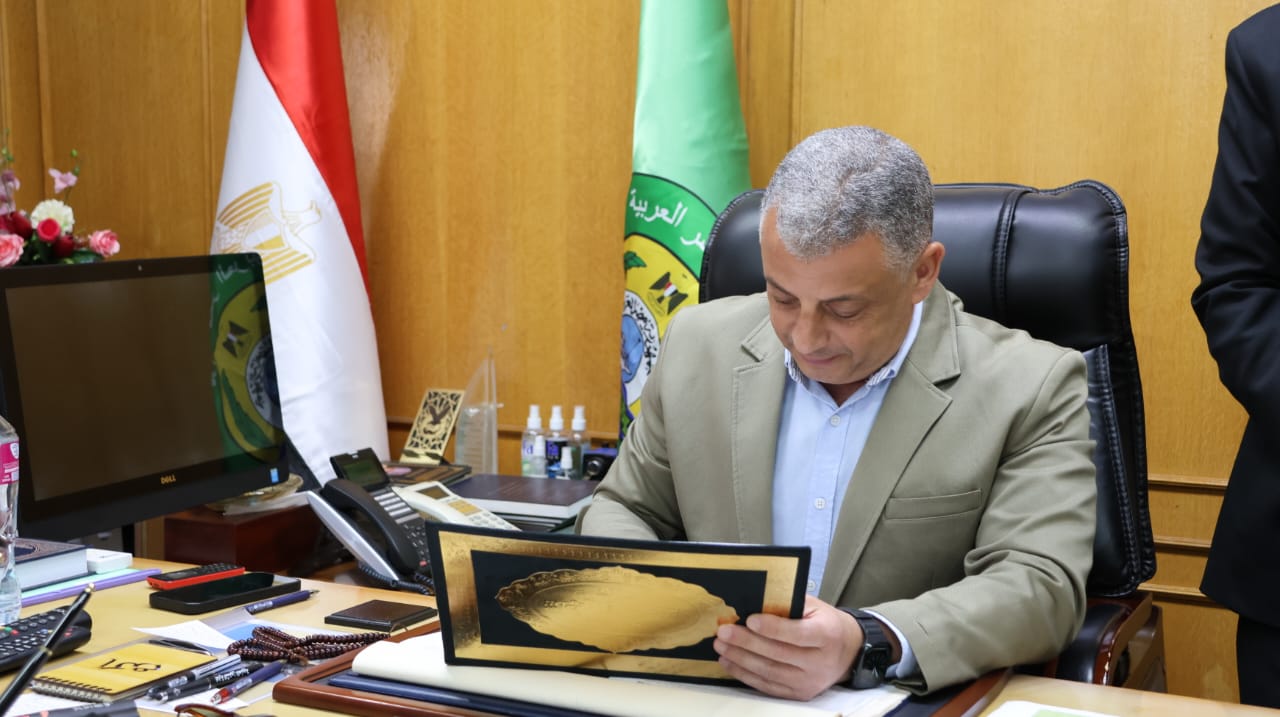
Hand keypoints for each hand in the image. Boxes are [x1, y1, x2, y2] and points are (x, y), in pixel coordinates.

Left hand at [713, 595, 861, 700]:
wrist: (848, 651)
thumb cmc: (826, 624)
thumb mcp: (814, 607)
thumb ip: (788, 605)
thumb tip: (754, 603)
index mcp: (826, 635)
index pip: (797, 634)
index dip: (772, 628)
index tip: (749, 619)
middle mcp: (819, 662)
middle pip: (778, 654)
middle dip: (746, 642)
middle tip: (724, 631)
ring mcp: (809, 682)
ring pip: (769, 672)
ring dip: (740, 659)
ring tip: (721, 646)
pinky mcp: (799, 693)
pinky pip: (767, 686)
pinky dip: (745, 674)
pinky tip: (730, 662)